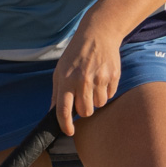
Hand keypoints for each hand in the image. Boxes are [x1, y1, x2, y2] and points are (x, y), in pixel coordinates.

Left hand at [51, 15, 122, 136]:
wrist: (97, 34)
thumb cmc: (75, 55)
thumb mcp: (60, 70)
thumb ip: (56, 93)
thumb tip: (52, 112)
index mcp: (66, 80)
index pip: (63, 110)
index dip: (66, 125)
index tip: (69, 132)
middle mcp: (83, 81)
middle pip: (85, 112)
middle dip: (84, 110)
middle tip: (82, 98)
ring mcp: (99, 79)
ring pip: (99, 105)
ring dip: (95, 100)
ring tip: (92, 84)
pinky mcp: (113, 77)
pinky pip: (110, 95)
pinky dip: (106, 91)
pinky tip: (101, 78)